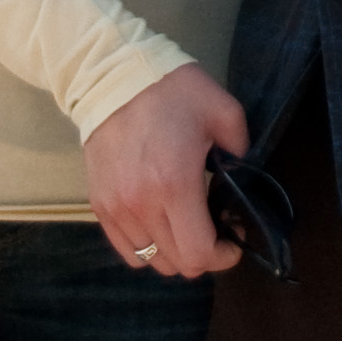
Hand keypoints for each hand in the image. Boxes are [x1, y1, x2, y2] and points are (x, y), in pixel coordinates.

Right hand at [87, 64, 248, 279]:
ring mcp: (116, 208)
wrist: (113, 77)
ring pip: (151, 260)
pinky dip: (148, 246)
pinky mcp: (99, 205)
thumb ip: (242, 151)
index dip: (224, 256)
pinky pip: (127, 248)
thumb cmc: (172, 92)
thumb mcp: (223, 111)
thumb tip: (241, 177)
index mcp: (175, 184)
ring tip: (186, 224)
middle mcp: (142, 205)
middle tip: (215, 228)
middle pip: (177, 264)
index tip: (234, 234)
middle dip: (205, 254)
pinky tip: (160, 222)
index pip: (199, 253)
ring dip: (175, 251)